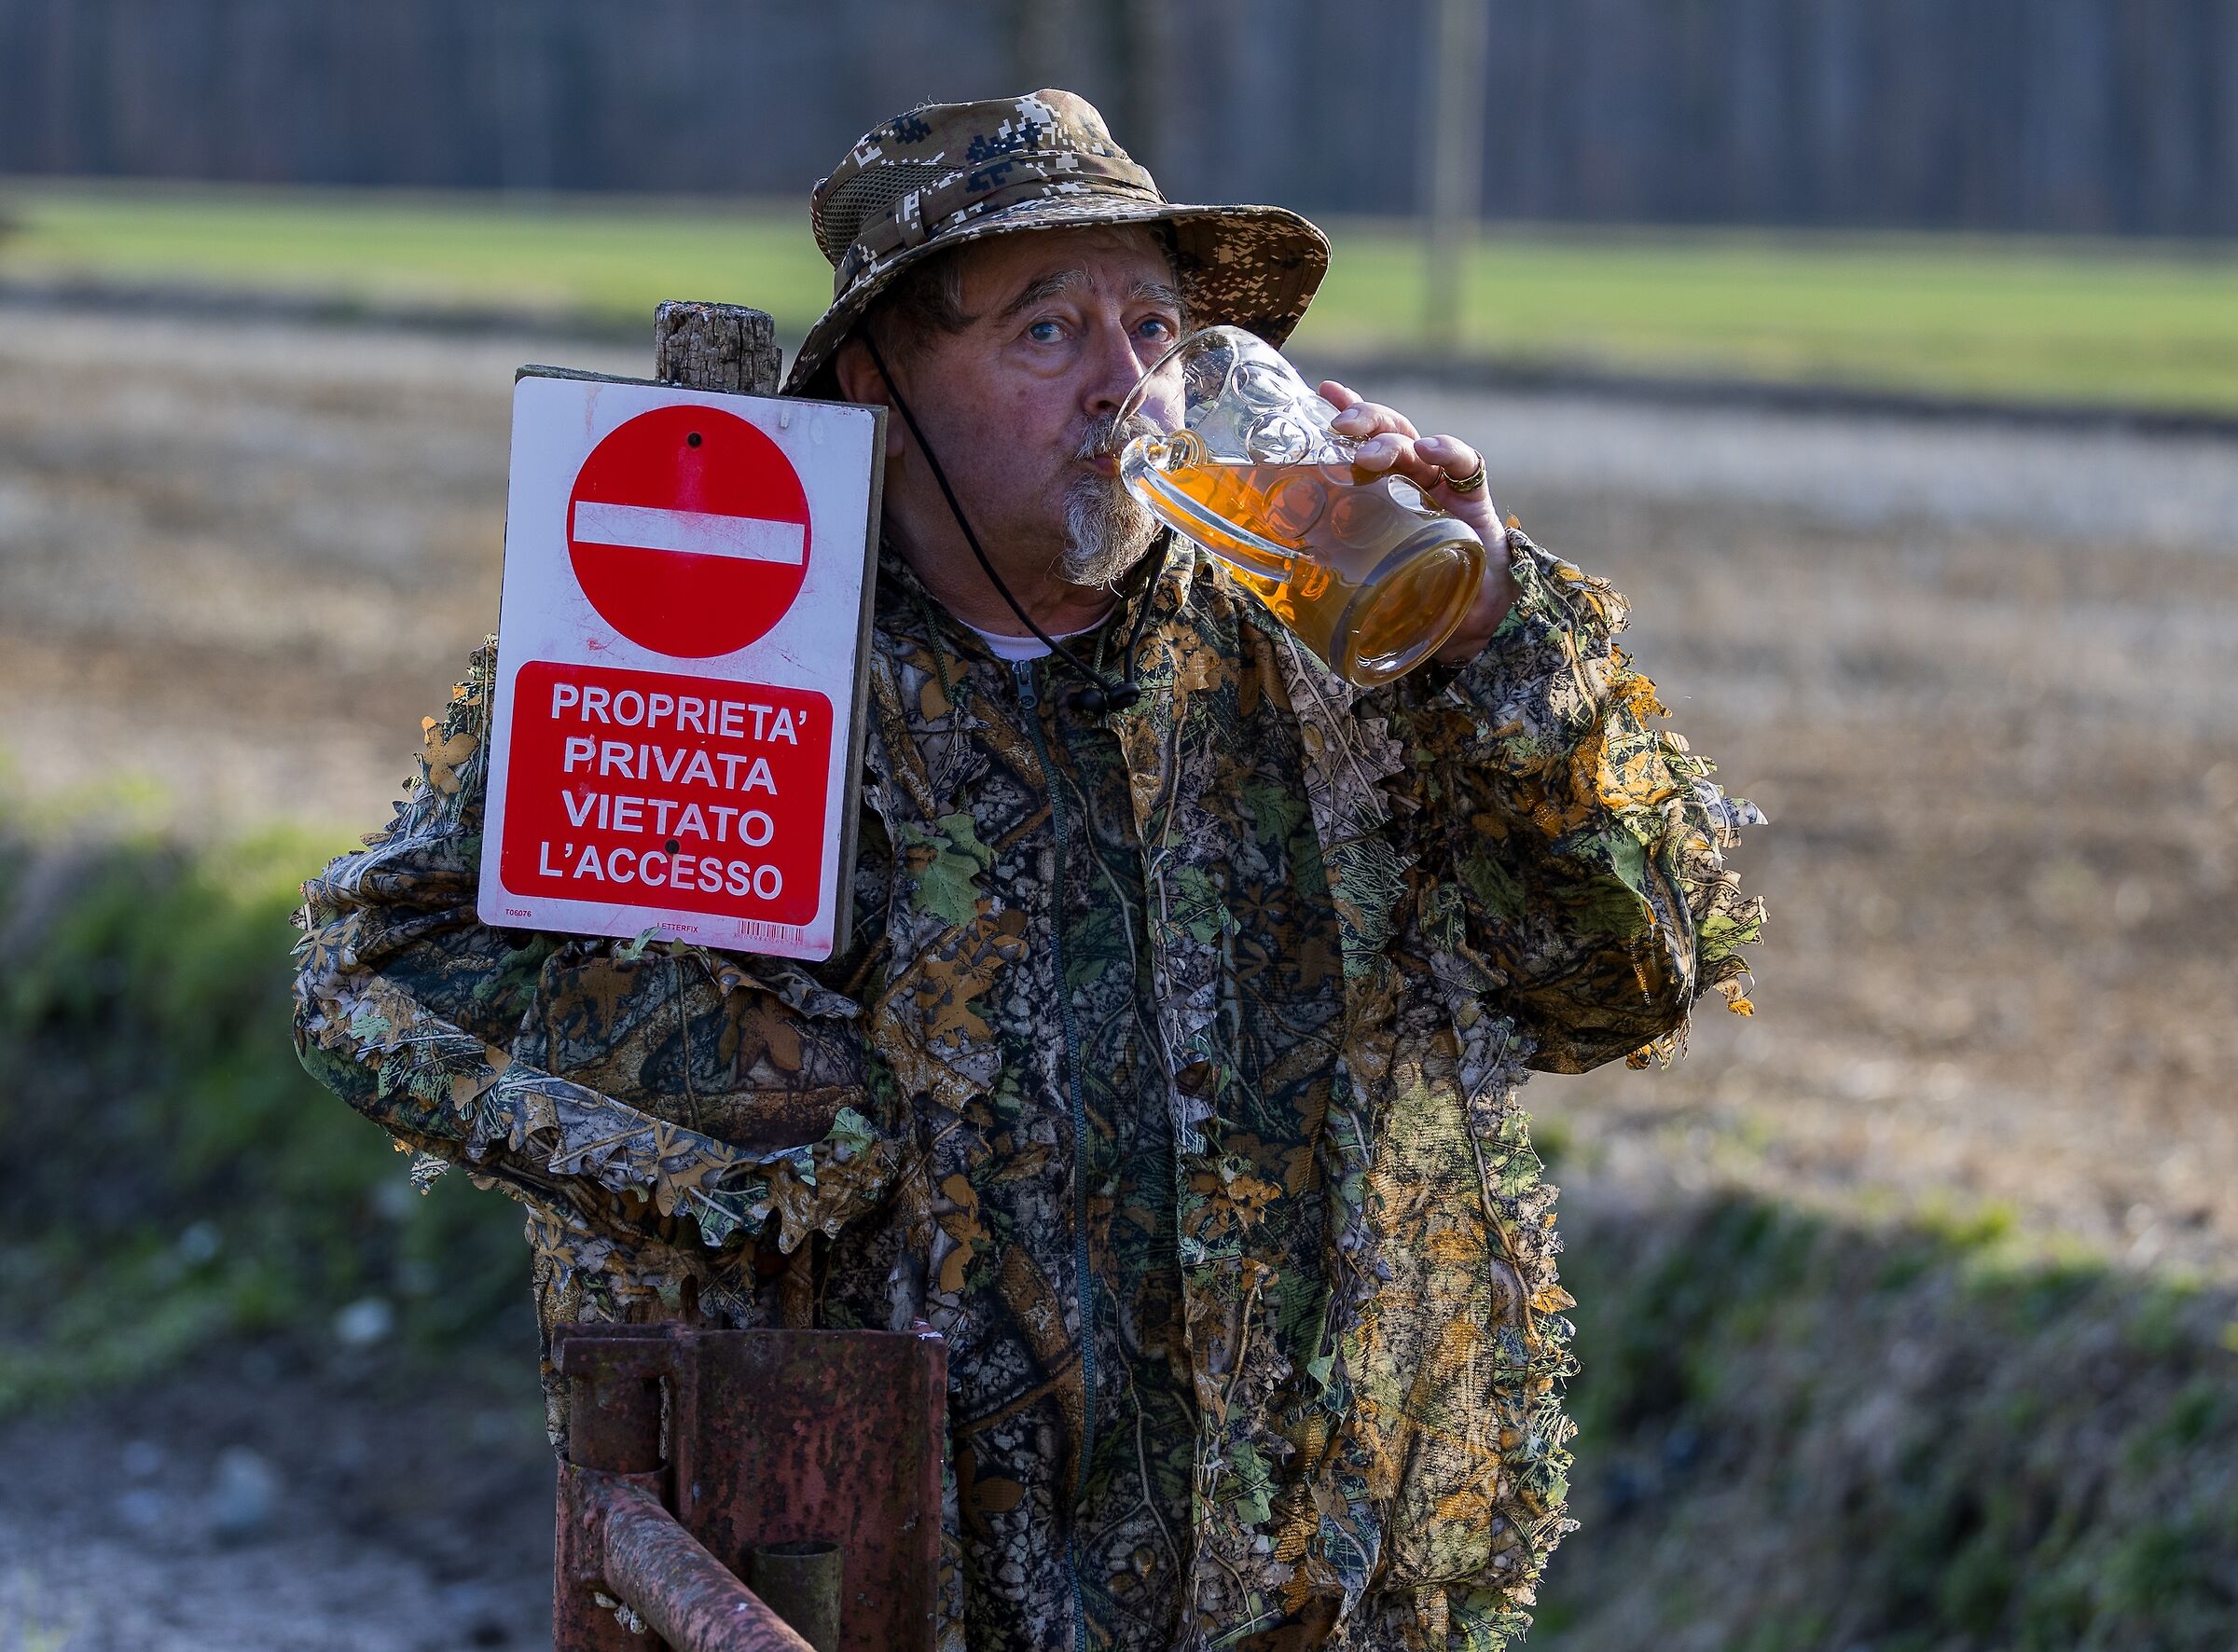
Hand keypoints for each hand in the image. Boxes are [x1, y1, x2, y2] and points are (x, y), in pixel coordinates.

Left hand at [1321, 380, 1516, 662]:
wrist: (1471, 615)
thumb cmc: (1414, 590)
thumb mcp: (1367, 573)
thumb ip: (1336, 567)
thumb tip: (1278, 590)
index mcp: (1384, 486)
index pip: (1364, 439)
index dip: (1347, 410)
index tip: (1323, 389)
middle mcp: (1411, 477)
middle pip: (1387, 432)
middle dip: (1363, 420)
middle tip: (1340, 426)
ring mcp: (1441, 485)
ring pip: (1415, 443)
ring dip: (1390, 441)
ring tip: (1370, 454)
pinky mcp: (1473, 500)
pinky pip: (1464, 466)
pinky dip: (1448, 451)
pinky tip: (1429, 449)